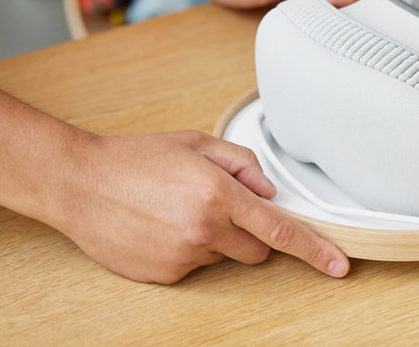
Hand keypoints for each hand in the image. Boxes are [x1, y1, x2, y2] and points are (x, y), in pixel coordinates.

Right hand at [52, 130, 349, 282]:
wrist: (79, 183)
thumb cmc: (136, 159)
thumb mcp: (197, 144)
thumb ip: (243, 164)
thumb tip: (269, 192)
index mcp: (219, 194)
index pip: (280, 230)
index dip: (315, 250)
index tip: (338, 265)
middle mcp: (204, 229)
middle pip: (256, 249)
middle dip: (248, 232)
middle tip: (214, 205)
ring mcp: (182, 257)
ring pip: (222, 257)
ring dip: (212, 239)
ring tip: (175, 211)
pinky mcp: (163, 275)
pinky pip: (193, 267)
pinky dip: (185, 251)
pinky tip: (159, 227)